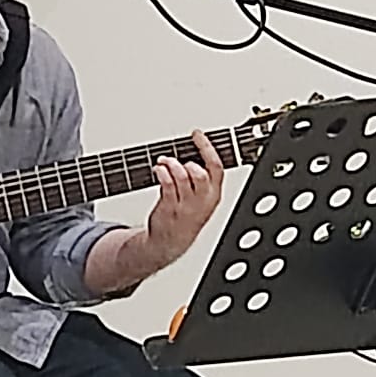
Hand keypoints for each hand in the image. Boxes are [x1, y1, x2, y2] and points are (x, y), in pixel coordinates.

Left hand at [140, 131, 224, 271]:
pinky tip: (159, 169)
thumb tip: (190, 152)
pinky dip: (162, 172)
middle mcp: (202, 200)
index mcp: (214, 195)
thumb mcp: (201, 197)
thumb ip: (198, 177)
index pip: (216, 167)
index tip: (197, 135)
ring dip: (172, 164)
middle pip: (201, 173)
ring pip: (183, 177)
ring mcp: (186, 205)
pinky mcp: (170, 207)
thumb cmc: (186, 216)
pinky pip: (167, 185)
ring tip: (165, 161)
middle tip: (179, 156)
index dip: (207, 148)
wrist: (171, 241)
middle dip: (189, 160)